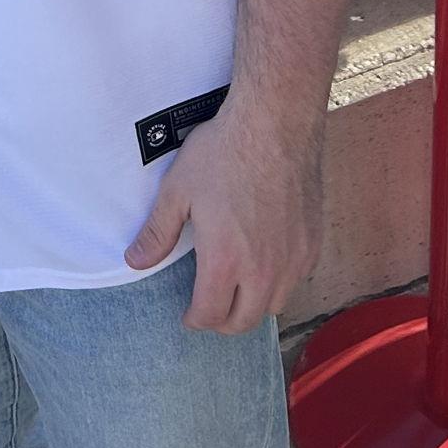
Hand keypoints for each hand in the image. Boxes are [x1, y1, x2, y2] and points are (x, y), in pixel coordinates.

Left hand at [122, 99, 323, 333]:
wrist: (275, 125)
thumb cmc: (223, 153)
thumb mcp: (178, 189)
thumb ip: (158, 232)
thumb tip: (134, 261)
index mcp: (226, 261)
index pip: (210, 315)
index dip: (195, 320)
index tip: (188, 315)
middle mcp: (264, 270)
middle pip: (244, 322)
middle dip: (222, 321)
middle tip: (210, 309)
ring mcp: (293, 259)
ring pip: (274, 305)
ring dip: (253, 305)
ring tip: (237, 289)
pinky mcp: (313, 243)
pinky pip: (296, 280)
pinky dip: (279, 283)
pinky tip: (266, 263)